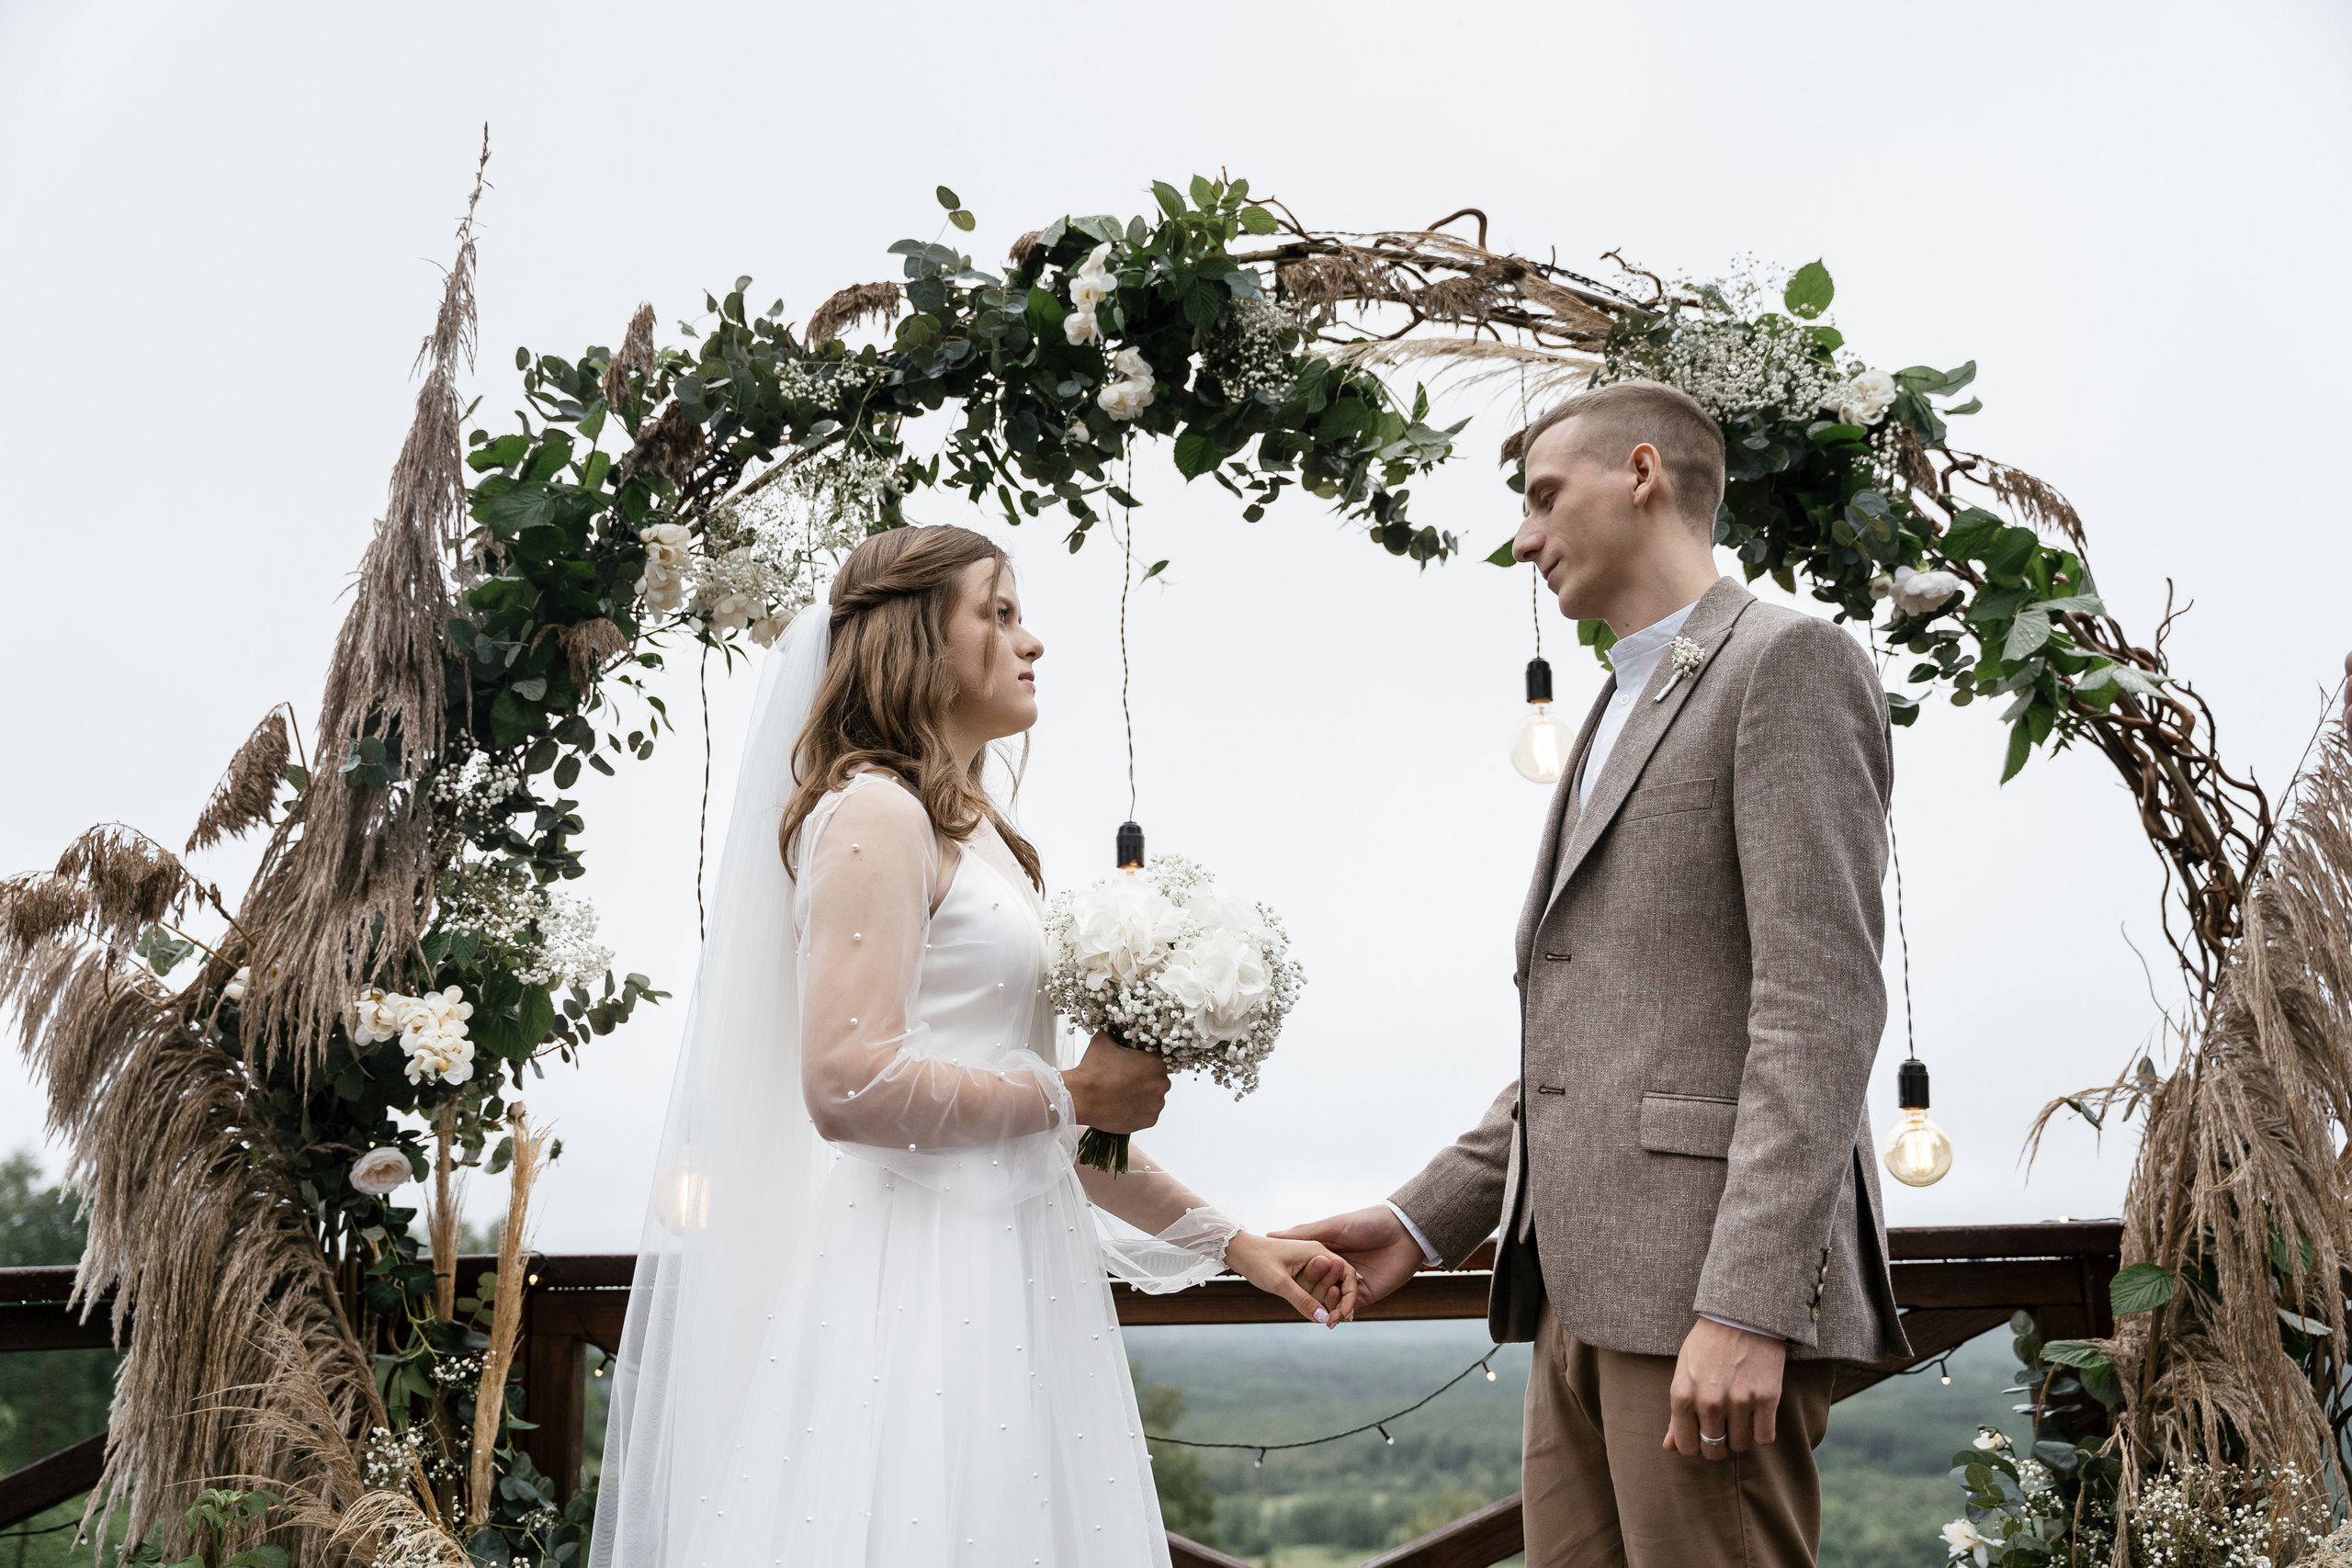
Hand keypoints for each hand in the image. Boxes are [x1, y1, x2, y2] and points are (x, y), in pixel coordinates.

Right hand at [1063, 1031, 1168, 1133]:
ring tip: (1121, 1096)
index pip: (1158, 1061)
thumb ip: (1116, 1035)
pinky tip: (1122, 1106)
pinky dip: (1137, 1111)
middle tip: (1125, 1081)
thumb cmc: (1094, 1069)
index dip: (1145, 1063)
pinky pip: (1146, 1114)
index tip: (1133, 1067)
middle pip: (1157, 1080)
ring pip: (1153, 1099)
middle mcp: (1161, 1084)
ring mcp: (1156, 1104)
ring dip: (1142, 1097)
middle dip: (1144, 1081)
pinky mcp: (1149, 1121)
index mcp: (1156, 1062)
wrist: (1082, 1097)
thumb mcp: (1104, 1040)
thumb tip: (1114, 1033)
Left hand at [1225, 1232, 1358, 1327]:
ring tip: (1326, 1321)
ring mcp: (1308, 1263)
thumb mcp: (1280, 1283)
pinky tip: (1314, 1313)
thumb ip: (1302, 1300)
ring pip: (1326, 1286)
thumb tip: (1323, 1319)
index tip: (1342, 1317)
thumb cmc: (1257, 1260)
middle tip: (1332, 1323)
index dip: (1347, 1297)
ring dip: (1326, 1302)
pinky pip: (1314, 1287)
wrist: (1237, 1251)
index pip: (1346, 1274)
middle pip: (1337, 1282)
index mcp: (1317, 1251)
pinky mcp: (1299, 1271)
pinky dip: (1316, 1300)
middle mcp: (1316, 1255)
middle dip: (1337, 1303)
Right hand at [1269, 1204, 1426, 1303]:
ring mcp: (1351, 1283)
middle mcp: (1336, 1269)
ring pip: (1331, 1300)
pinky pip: (1350, 1307)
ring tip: (1320, 1312)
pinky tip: (1334, 1318)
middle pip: (1316, 1288)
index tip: (1280, 1283)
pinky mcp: (1366, 1294)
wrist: (1404, 1232)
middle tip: (1302, 1299)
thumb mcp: (1333, 1225)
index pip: (1305, 1270)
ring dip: (1325, 1307)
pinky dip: (1341, 1313)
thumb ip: (1304, 1233)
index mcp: (1326, 1252)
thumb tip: (1271, 1235)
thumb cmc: (1368, 1222)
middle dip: (1309, 1296)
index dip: (1295, 1278)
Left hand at [1664, 1318, 1785, 1459]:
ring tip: (1740, 1416)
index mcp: (1683, 1396)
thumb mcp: (1683, 1373)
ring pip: (1740, 1445)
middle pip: (1714, 1450)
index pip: (1686, 1446)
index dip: (1695, 1446)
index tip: (1703, 1436)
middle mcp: (1709, 1402)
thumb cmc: (1707, 1344)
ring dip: (1740, 1436)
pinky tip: (1757, 1415)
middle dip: (1718, 1445)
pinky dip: (1762, 1432)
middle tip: (1723, 1428)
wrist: (1740, 1316)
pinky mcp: (1766, 1398)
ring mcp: (1739, 1401)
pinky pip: (1764, 1438)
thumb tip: (1668, 1447)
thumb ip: (1676, 1413)